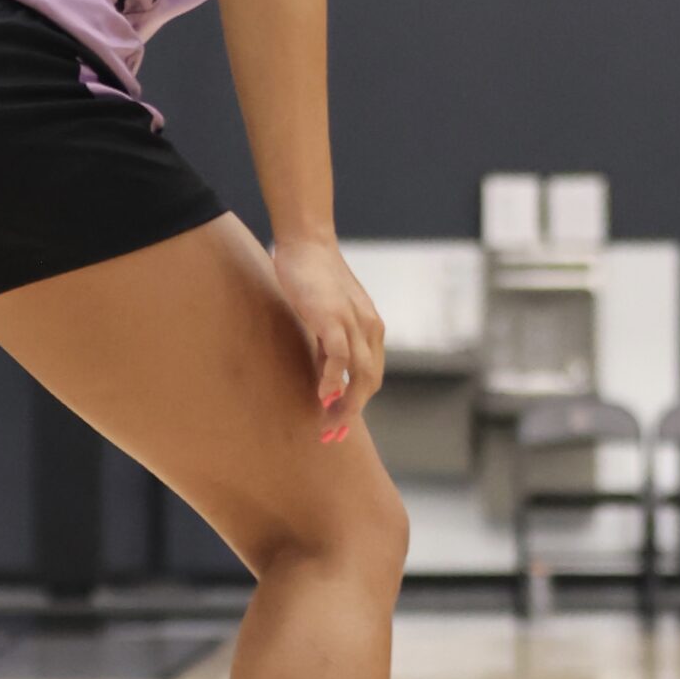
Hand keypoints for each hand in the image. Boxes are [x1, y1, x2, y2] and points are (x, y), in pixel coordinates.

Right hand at [268, 235, 385, 444]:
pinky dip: (335, 380)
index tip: (338, 428)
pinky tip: (323, 396)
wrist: (308, 244)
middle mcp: (370, 329)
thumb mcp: (325, 321)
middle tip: (330, 434)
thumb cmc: (313, 281)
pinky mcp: (334, 317)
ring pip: (360, 375)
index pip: (371, 378)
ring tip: (327, 424)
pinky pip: (341, 356)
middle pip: (370, 382)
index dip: (356, 405)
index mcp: (371, 330)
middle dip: (352, 413)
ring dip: (346, 405)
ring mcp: (355, 323)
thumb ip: (329, 351)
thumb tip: (327, 386)